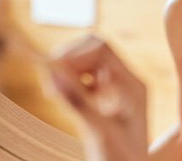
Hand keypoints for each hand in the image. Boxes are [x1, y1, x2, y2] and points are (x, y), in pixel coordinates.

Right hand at [50, 35, 147, 160]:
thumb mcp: (98, 132)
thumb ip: (77, 101)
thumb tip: (52, 72)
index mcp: (132, 86)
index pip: (102, 50)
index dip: (75, 55)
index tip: (53, 72)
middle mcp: (125, 83)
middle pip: (95, 50)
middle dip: (69, 59)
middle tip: (50, 79)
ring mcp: (115, 90)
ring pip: (88, 62)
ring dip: (67, 69)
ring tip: (52, 90)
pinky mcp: (103, 100)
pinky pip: (84, 78)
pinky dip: (69, 81)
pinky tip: (60, 95)